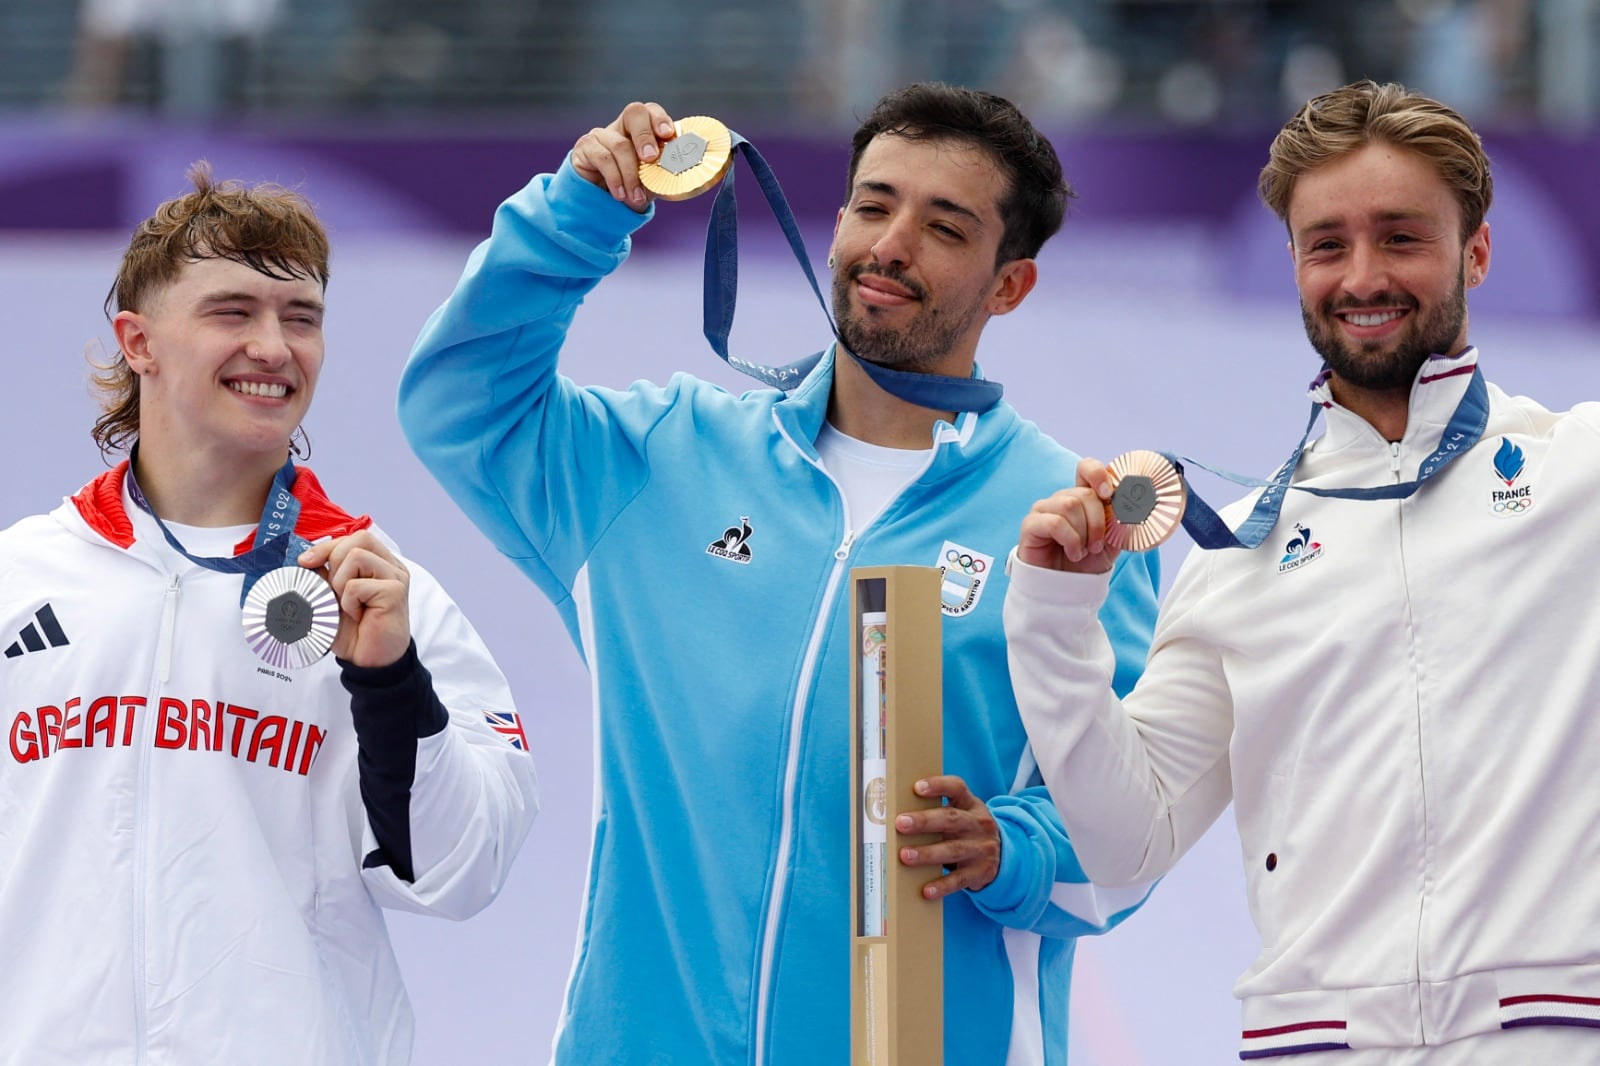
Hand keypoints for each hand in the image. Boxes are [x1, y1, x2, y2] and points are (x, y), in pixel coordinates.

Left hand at [297, 531, 410, 668]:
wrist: (369, 660)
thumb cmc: (354, 631)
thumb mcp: (331, 597)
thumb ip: (325, 575)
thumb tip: (307, 558)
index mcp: (379, 563)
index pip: (355, 538)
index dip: (327, 546)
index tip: (306, 562)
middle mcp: (391, 566)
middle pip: (360, 539)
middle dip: (333, 558)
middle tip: (330, 587)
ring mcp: (396, 577)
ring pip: (356, 556)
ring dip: (340, 582)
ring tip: (346, 604)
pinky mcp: (396, 591)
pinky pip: (357, 585)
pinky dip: (348, 601)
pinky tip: (356, 615)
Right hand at [571, 101, 678, 211]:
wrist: (604, 206)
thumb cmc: (633, 189)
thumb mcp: (652, 181)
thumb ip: (664, 171)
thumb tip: (681, 171)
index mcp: (642, 131)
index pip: (651, 111)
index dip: (660, 118)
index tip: (668, 134)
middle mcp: (621, 127)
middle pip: (634, 113)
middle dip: (645, 135)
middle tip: (651, 158)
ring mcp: (601, 134)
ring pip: (620, 145)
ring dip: (631, 175)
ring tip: (636, 197)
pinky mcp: (585, 147)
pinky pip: (604, 158)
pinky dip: (615, 179)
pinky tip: (620, 195)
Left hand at [895, 775, 999, 899]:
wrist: (1003, 857)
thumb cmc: (967, 831)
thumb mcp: (962, 815)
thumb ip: (938, 812)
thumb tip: (896, 814)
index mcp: (971, 805)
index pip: (957, 788)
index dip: (938, 785)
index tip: (917, 787)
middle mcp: (979, 824)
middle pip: (951, 819)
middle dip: (924, 821)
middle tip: (900, 823)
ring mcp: (982, 848)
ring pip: (953, 849)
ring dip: (927, 853)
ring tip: (905, 855)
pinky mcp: (981, 872)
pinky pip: (959, 880)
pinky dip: (942, 885)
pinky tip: (925, 890)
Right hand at [1016, 457, 1121, 573]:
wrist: (1067, 588)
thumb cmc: (1086, 563)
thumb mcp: (1111, 541)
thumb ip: (1119, 521)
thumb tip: (1131, 506)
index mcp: (1081, 497)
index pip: (1086, 468)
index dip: (1098, 474)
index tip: (1109, 494)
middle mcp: (1061, 499)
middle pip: (1084, 494)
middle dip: (1097, 522)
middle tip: (1097, 545)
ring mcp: (1043, 510)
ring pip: (1069, 505)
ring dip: (1083, 534)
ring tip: (1083, 551)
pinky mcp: (1031, 524)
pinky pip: (1055, 522)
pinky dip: (1070, 540)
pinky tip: (1072, 553)